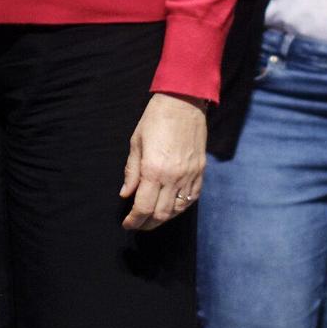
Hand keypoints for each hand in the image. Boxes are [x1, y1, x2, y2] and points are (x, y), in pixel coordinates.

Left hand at [119, 93, 207, 231]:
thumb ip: (131, 171)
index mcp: (153, 170)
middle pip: (161, 213)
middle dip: (147, 223)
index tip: (127, 224)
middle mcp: (173, 177)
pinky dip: (181, 207)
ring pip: (178, 209)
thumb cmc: (155, 119)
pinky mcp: (200, 171)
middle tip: (137, 224)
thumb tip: (126, 193)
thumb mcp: (136, 143)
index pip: (143, 207)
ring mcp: (189, 175)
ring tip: (152, 218)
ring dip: (164, 218)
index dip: (134, 221)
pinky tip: (172, 208)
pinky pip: (192, 197)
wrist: (183, 102)